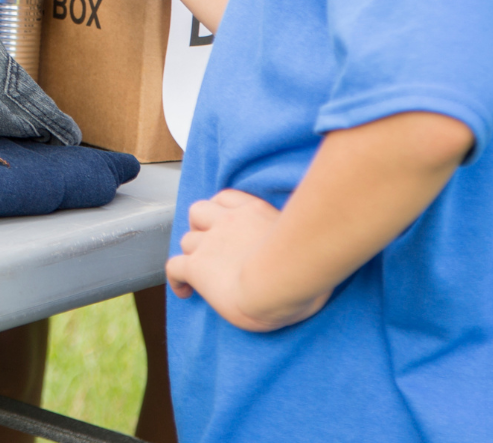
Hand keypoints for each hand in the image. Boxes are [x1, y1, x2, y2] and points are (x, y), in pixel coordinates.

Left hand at [166, 189, 326, 331]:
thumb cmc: (308, 265)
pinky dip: (177, 280)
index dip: (221, 210)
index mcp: (254, 213)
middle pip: (199, 212)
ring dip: (192, 254)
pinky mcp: (197, 267)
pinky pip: (174, 267)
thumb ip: (302, 240)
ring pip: (187, 240)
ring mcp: (209, 243)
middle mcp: (227, 222)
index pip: (227, 198)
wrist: (282, 278)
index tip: (226, 224)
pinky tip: (185, 293)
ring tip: (202, 273)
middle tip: (212, 248)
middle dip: (201, 228)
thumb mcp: (310, 241)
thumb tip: (318, 249)